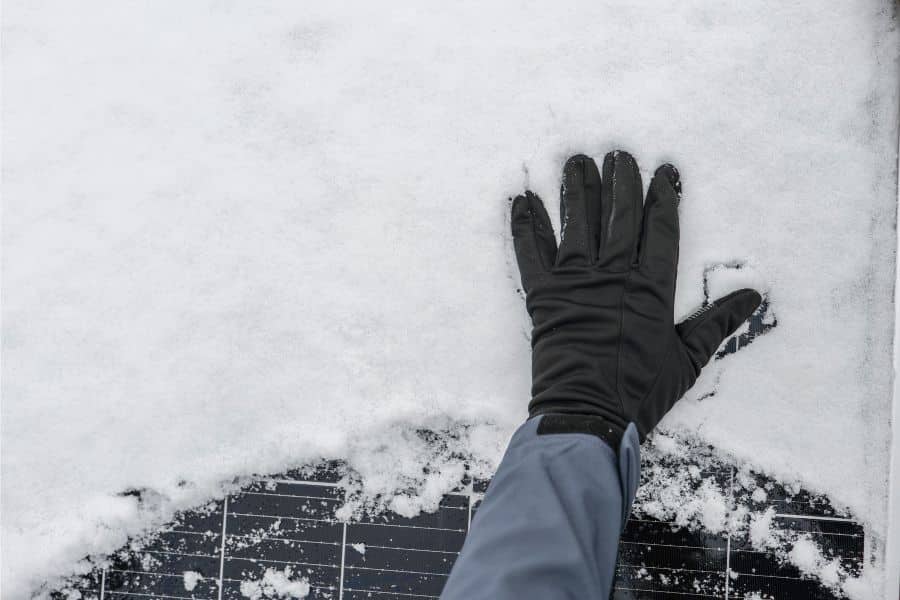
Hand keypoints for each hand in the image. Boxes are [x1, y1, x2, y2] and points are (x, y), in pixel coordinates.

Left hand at [511, 151, 760, 442]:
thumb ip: (717, 322)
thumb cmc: (640, 392)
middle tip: (618, 154)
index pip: (660, 231)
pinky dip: (525, 226)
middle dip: (620, 183)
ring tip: (576, 161)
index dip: (663, 199)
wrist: (588, 414)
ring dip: (577, 191)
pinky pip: (530, 254)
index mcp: (651, 289)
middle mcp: (614, 276)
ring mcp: (576, 283)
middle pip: (618, 219)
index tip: (664, 172)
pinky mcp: (543, 296)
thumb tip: (755, 295)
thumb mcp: (687, 358)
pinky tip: (522, 200)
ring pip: (578, 225)